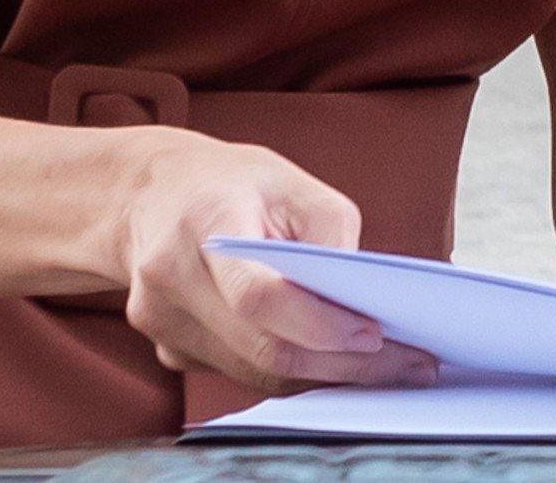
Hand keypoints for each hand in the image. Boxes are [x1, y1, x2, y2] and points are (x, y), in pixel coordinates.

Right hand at [112, 128, 436, 394]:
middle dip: (339, 364)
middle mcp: (171, 274)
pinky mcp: (167, 348)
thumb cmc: (231, 183)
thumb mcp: (289, 180)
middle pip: (262, 348)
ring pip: (254, 372)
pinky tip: (319, 353)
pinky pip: (239, 373)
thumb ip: (329, 235)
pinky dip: (284, 369)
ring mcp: (161, 320)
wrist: (150, 192)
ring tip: (374, 361)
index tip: (375, 334)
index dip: (319, 324)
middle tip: (404, 364)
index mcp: (204, 219)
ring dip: (318, 374)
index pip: (257, 295)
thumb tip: (361, 301)